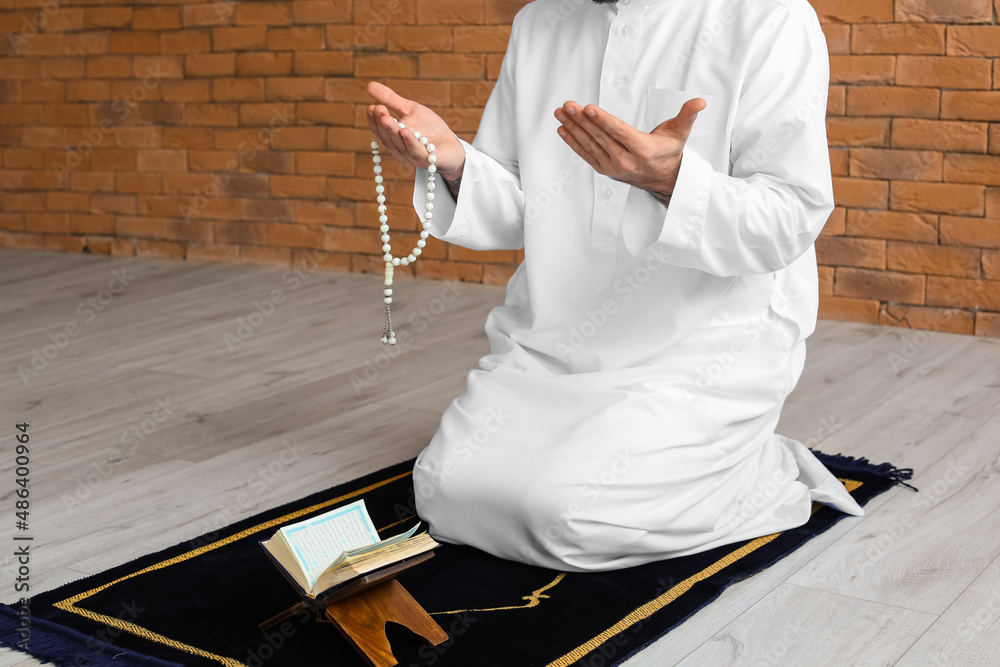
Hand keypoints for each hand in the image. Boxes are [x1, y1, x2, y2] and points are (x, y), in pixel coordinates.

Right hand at [366, 81, 465, 177]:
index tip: (371, 106)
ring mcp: (412, 156)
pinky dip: (410, 142)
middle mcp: (399, 149)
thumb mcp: (409, 109)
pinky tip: (405, 131)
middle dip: (382, 123)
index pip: (379, 130)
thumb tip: (368, 85)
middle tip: (378, 108)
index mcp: (393, 138)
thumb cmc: (429, 127)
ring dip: (393, 131)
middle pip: (388, 137)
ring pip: (399, 144)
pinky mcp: (428, 160)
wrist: (451, 143)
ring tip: (387, 118)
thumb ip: (391, 100)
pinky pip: (416, 151)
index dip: (373, 119)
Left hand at [553, 98, 704, 196]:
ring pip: (590, 144)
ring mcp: (613, 167)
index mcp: (643, 150)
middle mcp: (625, 161)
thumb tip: (700, 102)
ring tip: (561, 112)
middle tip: (569, 105)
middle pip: (600, 137)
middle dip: (582, 120)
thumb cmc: (669, 151)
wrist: (663, 179)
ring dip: (573, 128)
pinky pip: (585, 154)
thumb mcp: (680, 133)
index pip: (619, 133)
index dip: (603, 120)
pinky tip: (563, 128)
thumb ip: (687, 115)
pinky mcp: (604, 170)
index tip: (588, 109)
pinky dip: (573, 141)